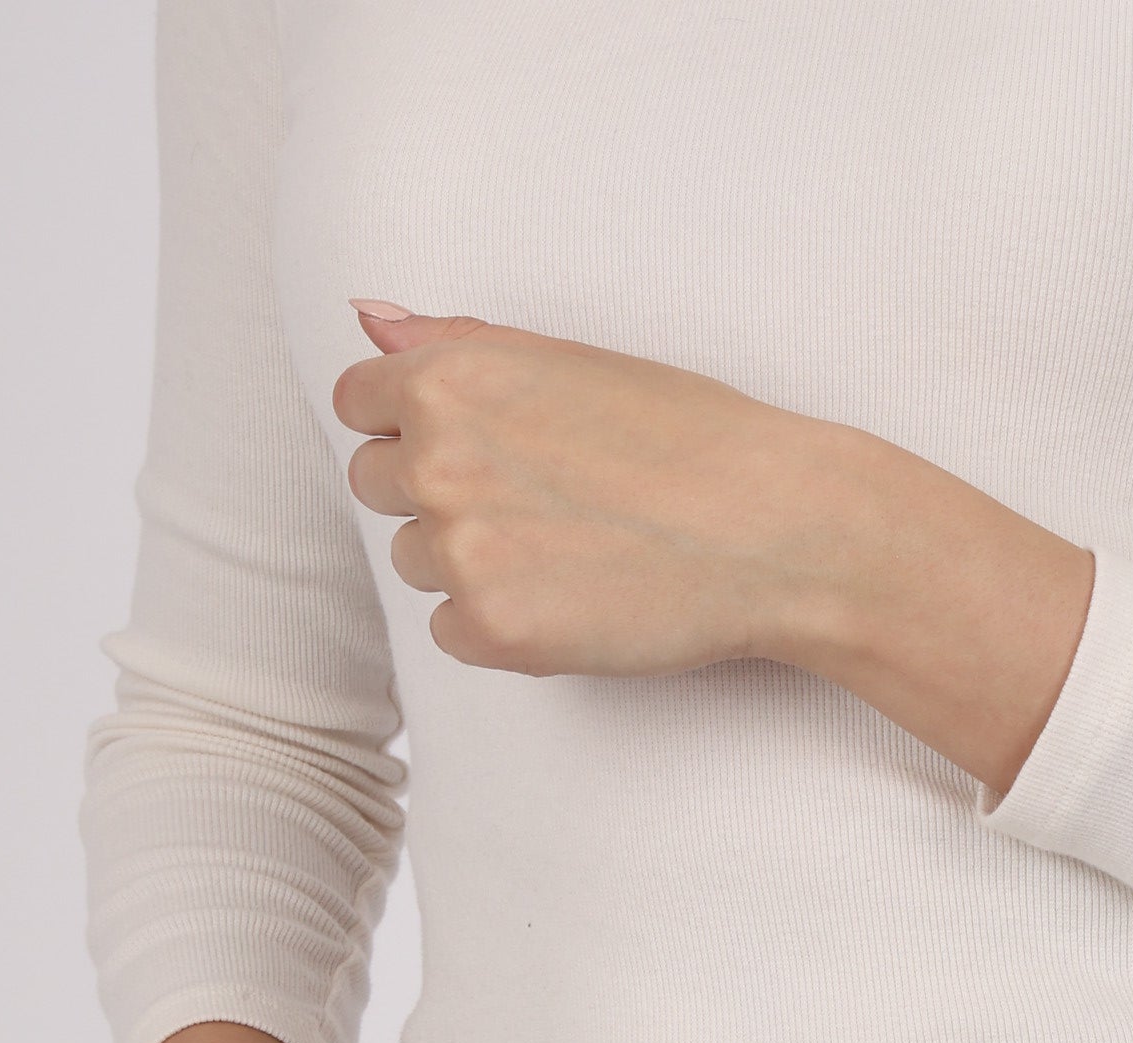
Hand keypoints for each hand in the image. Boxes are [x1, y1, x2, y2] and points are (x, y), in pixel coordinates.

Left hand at [334, 306, 1093, 789]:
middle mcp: (437, 459)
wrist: (774, 530)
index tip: (480, 449)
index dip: (412, 426)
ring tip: (567, 554)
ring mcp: (460, 551)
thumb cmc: (690, 436)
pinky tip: (570, 604)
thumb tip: (368, 317)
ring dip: (472, 565)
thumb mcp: (570, 358)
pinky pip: (452, 634)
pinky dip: (499, 628)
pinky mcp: (493, 631)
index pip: (358, 403)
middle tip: (540, 506)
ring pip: (416, 564)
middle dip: (439, 496)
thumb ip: (456, 341)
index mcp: (448, 378)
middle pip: (379, 487)